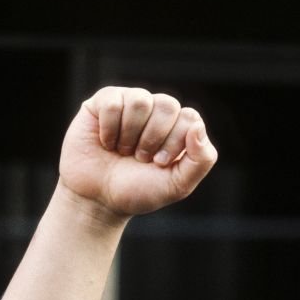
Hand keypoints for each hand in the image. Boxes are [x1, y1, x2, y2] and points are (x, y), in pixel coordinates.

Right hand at [57, 86, 217, 220]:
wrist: (98, 200)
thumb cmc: (138, 191)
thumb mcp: (177, 185)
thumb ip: (201, 160)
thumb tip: (198, 127)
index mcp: (177, 128)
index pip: (190, 117)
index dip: (175, 141)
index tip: (159, 163)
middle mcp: (155, 111)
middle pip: (168, 105)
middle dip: (154, 137)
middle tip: (140, 158)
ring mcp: (129, 103)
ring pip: (140, 100)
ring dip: (130, 134)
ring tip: (123, 150)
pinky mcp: (103, 102)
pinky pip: (113, 102)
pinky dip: (109, 128)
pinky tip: (106, 142)